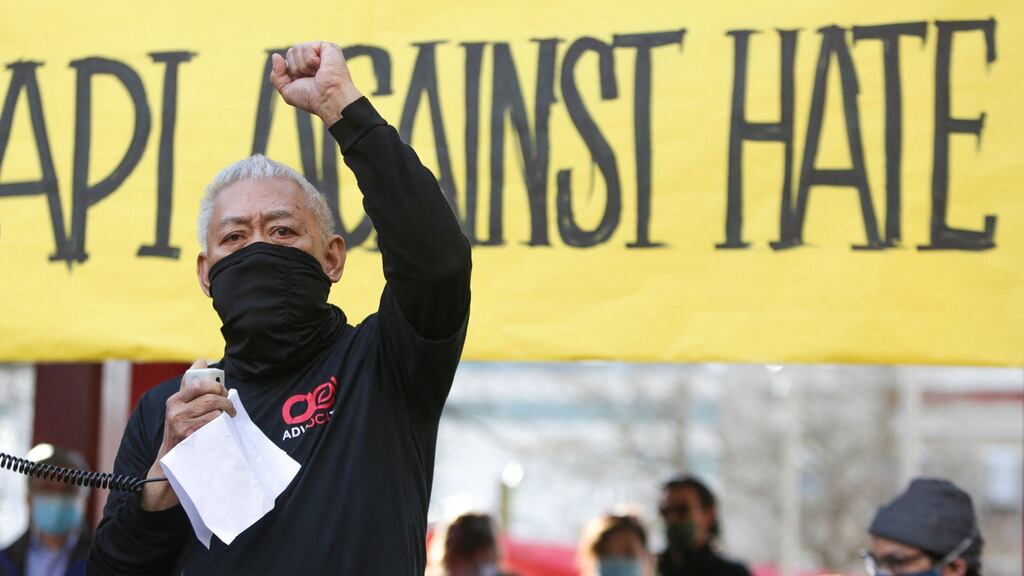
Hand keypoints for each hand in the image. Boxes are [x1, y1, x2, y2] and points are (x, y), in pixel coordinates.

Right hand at [142, 359, 235, 510]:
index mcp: (174, 400)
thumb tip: (202, 360)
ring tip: (227, 419)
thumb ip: (190, 385)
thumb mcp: (180, 408)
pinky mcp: (191, 437)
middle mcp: (175, 411)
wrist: (170, 464)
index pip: (199, 383)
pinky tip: (222, 430)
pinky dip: (223, 426)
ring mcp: (182, 425)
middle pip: (212, 396)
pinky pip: (216, 424)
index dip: (216, 386)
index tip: (222, 392)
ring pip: (216, 410)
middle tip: (229, 407)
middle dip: (226, 400)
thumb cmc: (181, 431)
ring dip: (226, 414)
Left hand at [270, 41, 362, 125]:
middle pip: (291, 52)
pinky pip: (307, 47)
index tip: (304, 83)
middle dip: (296, 68)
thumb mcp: (287, 91)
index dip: (291, 72)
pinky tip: (321, 67)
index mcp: (305, 67)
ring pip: (297, 49)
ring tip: (317, 73)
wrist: (328, 99)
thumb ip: (276, 75)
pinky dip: (311, 60)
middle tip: (311, 78)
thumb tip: (275, 55)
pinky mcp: (328, 47)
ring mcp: (321, 52)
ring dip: (303, 66)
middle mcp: (313, 58)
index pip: (287, 60)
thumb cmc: (311, 98)